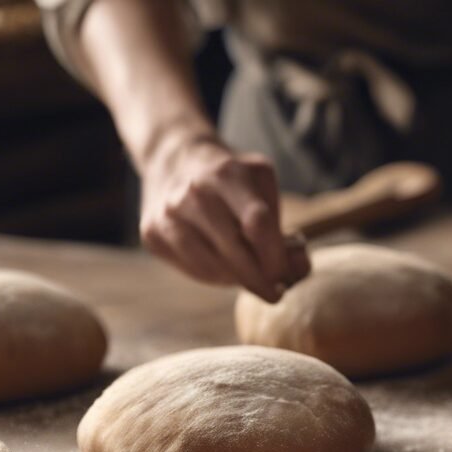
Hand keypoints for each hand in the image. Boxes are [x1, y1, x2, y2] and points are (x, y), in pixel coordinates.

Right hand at [138, 134, 308, 301]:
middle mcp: (195, 190)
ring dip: (236, 280)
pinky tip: (223, 270)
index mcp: (229, 173)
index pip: (258, 223)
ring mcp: (169, 211)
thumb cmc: (231, 183)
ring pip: (211, 265)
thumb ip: (284, 230)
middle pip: (234, 249)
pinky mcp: (152, 230)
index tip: (284, 277)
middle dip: (259, 279)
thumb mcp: (263, 188)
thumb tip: (299, 269)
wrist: (173, 159)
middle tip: (273, 293)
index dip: (275, 258)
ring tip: (248, 278)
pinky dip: (213, 277)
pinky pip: (191, 268)